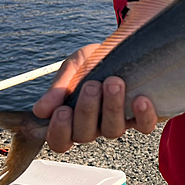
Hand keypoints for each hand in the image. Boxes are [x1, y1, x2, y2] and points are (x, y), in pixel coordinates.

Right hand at [33, 43, 156, 152]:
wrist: (129, 43)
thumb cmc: (98, 59)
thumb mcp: (74, 65)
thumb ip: (59, 87)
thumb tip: (40, 111)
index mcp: (74, 116)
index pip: (60, 140)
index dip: (59, 132)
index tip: (62, 110)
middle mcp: (96, 124)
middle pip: (85, 135)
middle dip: (86, 110)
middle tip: (91, 85)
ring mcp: (120, 122)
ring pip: (113, 130)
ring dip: (112, 107)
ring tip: (114, 82)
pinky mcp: (143, 117)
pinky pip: (144, 126)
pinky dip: (143, 115)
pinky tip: (140, 99)